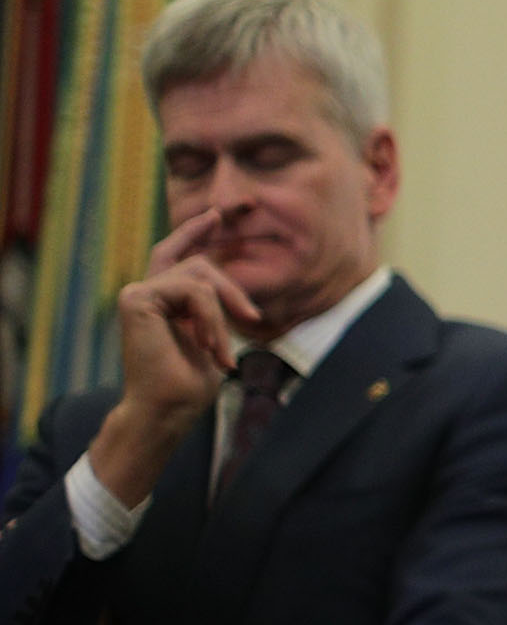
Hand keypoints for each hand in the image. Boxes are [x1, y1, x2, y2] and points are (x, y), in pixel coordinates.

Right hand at [91, 211, 261, 506]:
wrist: (166, 410)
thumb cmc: (188, 385)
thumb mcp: (212, 340)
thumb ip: (213, 311)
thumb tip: (233, 297)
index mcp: (161, 300)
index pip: (176, 253)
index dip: (195, 231)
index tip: (216, 213)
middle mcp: (145, 291)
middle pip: (199, 262)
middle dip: (231, 285)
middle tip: (251, 317)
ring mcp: (138, 293)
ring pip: (201, 277)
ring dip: (223, 316)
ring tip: (221, 354)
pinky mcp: (137, 298)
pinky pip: (195, 291)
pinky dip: (212, 320)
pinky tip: (209, 348)